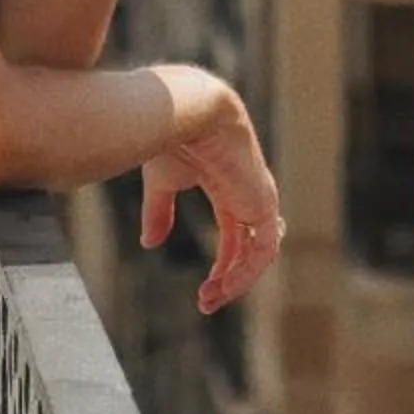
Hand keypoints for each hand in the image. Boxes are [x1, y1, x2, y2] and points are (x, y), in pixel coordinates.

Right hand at [138, 69, 283, 309]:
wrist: (190, 111)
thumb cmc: (173, 136)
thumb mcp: (162, 182)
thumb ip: (159, 212)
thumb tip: (149, 243)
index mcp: (225, 186)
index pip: (233, 233)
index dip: (221, 265)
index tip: (202, 292)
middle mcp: (245, 194)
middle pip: (246, 247)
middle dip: (228, 279)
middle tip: (205, 302)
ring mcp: (258, 199)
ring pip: (258, 253)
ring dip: (237, 280)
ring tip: (210, 299)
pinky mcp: (264, 203)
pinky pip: (263, 249)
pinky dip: (246, 271)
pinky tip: (224, 285)